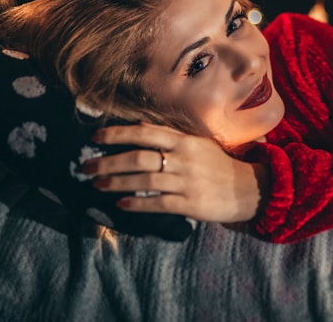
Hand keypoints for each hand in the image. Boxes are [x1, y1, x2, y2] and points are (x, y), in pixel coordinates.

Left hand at [85, 122, 270, 223]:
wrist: (247, 188)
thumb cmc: (217, 164)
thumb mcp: (197, 143)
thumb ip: (169, 136)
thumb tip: (139, 127)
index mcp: (184, 140)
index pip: (144, 133)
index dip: (117, 135)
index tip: (94, 138)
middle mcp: (184, 158)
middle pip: (138, 157)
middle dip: (108, 162)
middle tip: (85, 168)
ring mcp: (187, 181)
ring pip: (144, 180)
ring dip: (116, 183)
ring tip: (96, 185)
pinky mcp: (190, 204)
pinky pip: (157, 204)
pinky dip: (136, 204)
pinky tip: (120, 205)